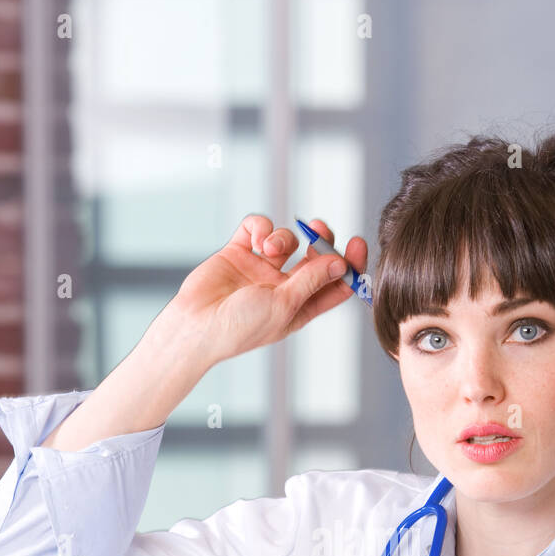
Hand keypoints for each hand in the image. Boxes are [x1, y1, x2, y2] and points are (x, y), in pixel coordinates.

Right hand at [172, 215, 367, 370]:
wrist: (197, 325)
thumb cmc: (240, 327)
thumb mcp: (284, 306)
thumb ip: (312, 281)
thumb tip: (341, 264)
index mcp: (300, 307)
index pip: (334, 284)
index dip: (349, 266)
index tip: (357, 245)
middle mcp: (283, 287)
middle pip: (314, 257)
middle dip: (321, 240)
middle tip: (320, 228)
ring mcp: (261, 269)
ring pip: (286, 240)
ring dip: (282, 237)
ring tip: (267, 249)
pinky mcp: (239, 253)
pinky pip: (256, 229)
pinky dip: (259, 227)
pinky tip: (255, 239)